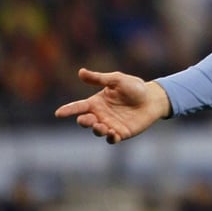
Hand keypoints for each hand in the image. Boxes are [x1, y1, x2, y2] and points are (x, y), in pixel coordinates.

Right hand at [54, 68, 170, 143]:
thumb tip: (80, 72)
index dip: (68, 110)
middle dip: (84, 121)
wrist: (153, 99)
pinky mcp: (121, 133)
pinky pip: (111, 139)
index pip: (78, 107)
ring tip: (101, 126)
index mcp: (96, 102)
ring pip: (96, 131)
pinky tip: (112, 133)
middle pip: (85, 121)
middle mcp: (100, 115)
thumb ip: (99, 78)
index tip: (58, 113)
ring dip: (96, 130)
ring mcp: (109, 125)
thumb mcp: (117, 80)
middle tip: (89, 119)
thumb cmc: (134, 87)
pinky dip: (109, 138)